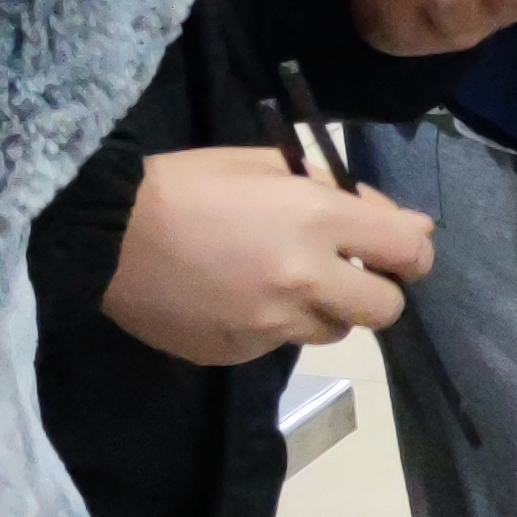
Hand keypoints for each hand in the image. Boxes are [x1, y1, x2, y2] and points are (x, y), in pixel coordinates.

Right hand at [98, 145, 437, 368]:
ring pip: (334, 331)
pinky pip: (280, 344)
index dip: (413, 251)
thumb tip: (404, 222)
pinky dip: (274, 325)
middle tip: (349, 271)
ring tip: (282, 280)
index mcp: (316, 219)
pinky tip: (238, 297)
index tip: (399, 248)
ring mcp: (271, 323)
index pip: (408, 250)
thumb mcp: (265, 164)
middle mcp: (304, 278)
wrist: (103, 235)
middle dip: (378, 291)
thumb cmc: (184, 185)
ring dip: (325, 310)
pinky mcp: (238, 352)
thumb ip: (339, 191)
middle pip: (385, 310)